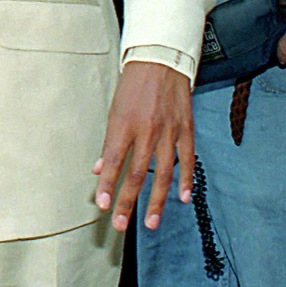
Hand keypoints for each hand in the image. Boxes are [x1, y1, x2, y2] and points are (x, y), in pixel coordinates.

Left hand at [94, 61, 194, 231]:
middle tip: (121, 225)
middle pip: (136, 173)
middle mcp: (146, 130)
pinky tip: (183, 198)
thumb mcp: (114, 111)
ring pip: (162, 173)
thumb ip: (109, 143)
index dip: (107, 185)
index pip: (113, 161)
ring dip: (156, 200)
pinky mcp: (186, 129)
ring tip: (151, 222)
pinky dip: (186, 180)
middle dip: (127, 202)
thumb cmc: (132, 87)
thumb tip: (99, 170)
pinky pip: (187, 159)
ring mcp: (168, 131)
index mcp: (123, 124)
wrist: (160, 61)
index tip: (102, 205)